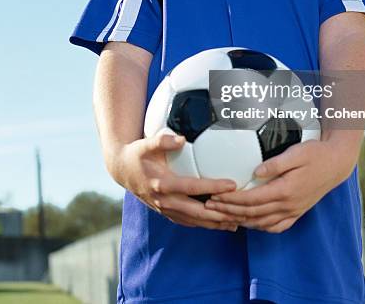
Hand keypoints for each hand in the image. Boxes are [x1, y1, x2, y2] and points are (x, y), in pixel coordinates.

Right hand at [118, 131, 246, 230]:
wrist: (122, 170)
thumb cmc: (137, 154)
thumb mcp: (146, 144)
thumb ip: (162, 140)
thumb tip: (181, 138)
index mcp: (162, 184)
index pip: (193, 187)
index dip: (213, 187)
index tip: (232, 184)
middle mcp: (165, 200)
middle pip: (197, 212)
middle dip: (220, 213)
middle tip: (241, 212)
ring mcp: (165, 209)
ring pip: (194, 221)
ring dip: (215, 223)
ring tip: (236, 222)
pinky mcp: (165, 213)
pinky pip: (188, 222)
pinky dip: (204, 224)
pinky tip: (219, 224)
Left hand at [204, 140, 351, 232]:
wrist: (336, 163)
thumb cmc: (315, 154)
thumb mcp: (295, 153)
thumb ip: (274, 164)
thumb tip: (255, 172)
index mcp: (285, 190)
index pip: (251, 199)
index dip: (231, 200)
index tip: (216, 197)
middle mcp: (288, 205)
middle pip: (253, 213)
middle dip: (230, 211)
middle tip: (212, 206)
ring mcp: (294, 211)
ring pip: (263, 223)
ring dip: (242, 220)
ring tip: (224, 216)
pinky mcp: (298, 212)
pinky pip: (277, 226)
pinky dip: (261, 227)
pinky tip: (250, 223)